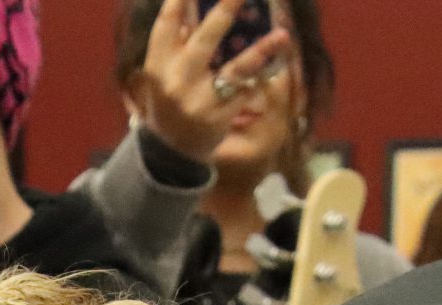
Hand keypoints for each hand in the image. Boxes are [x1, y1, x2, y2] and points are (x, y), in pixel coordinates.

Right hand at [130, 0, 292, 164]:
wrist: (170, 152)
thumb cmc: (169, 101)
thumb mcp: (163, 73)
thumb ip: (176, 43)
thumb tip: (192, 10)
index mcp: (158, 65)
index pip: (166, 24)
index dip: (179, 1)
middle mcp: (177, 82)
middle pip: (204, 41)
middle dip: (225, 12)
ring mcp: (199, 102)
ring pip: (234, 71)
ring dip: (260, 51)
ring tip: (283, 35)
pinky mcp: (219, 118)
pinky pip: (245, 92)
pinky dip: (259, 78)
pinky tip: (276, 64)